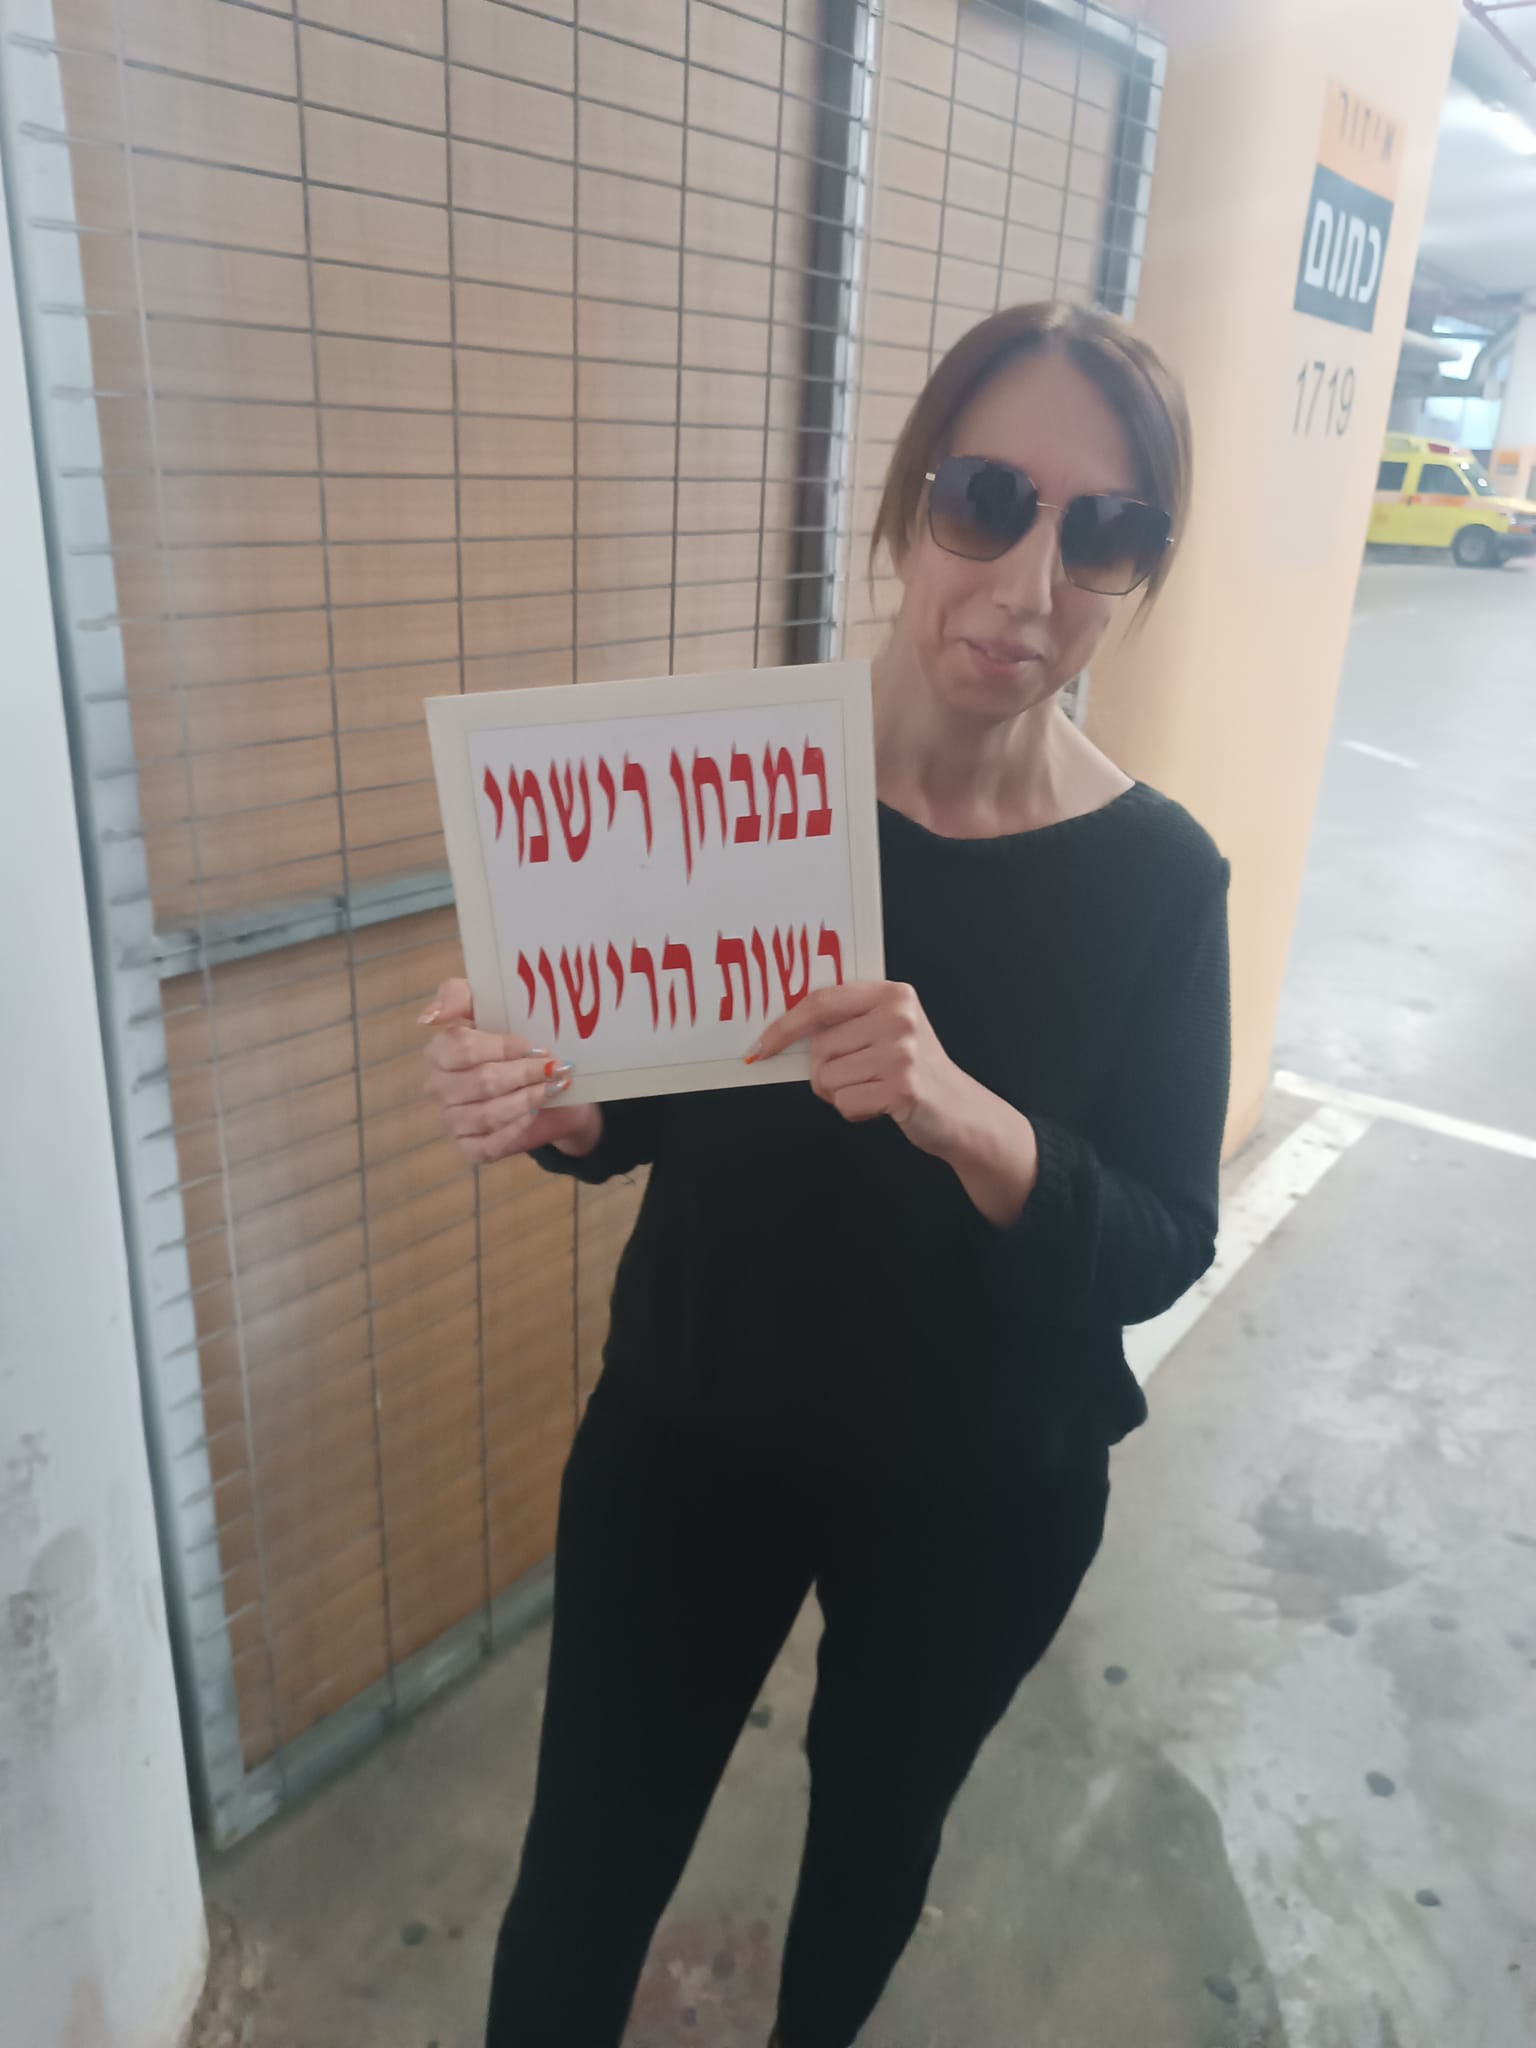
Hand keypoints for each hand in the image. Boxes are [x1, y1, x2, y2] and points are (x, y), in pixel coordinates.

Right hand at [420, 978, 601, 1166]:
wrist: (546, 1083)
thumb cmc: (516, 1043)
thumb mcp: (492, 1006)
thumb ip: (457, 996)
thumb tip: (429, 1016)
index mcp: (439, 1052)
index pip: (462, 1048)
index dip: (502, 1047)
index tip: (533, 1045)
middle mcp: (439, 1087)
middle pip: (482, 1081)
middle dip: (524, 1073)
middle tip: (554, 1066)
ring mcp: (452, 1120)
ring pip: (489, 1114)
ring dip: (528, 1099)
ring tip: (553, 1086)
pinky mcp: (470, 1148)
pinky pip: (491, 1145)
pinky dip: (517, 1130)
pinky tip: (535, 1115)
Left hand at [745, 981, 974, 1158]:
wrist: (960, 1111)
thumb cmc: (915, 1071)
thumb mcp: (888, 1031)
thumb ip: (848, 1023)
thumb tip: (785, 1032)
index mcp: (892, 995)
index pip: (821, 1002)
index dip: (785, 1026)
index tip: (762, 1045)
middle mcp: (898, 1017)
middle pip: (820, 1047)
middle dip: (825, 1072)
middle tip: (858, 1077)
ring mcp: (902, 1052)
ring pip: (828, 1078)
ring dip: (841, 1094)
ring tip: (874, 1089)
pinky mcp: (902, 1088)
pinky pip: (845, 1102)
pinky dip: (855, 1111)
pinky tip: (880, 1106)